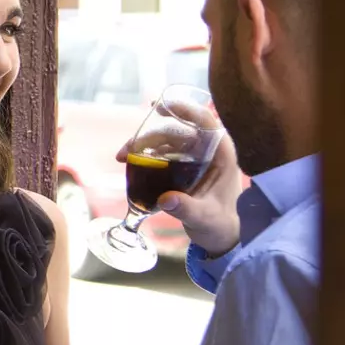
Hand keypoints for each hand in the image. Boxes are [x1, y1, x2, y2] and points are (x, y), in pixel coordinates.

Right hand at [119, 116, 243, 257]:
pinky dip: (145, 154)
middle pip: (178, 130)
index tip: (160, 107)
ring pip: (166, 140)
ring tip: (122, 157)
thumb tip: (165, 199)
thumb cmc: (218, 224)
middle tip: (129, 147)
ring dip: (143, 144)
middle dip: (150, 135)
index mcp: (222, 154)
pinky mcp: (183, 166)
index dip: (184, 109)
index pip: (206, 122)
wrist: (217, 236)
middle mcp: (208, 150)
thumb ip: (187, 208)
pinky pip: (162, 151)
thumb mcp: (204, 217)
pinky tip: (130, 162)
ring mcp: (195, 157)